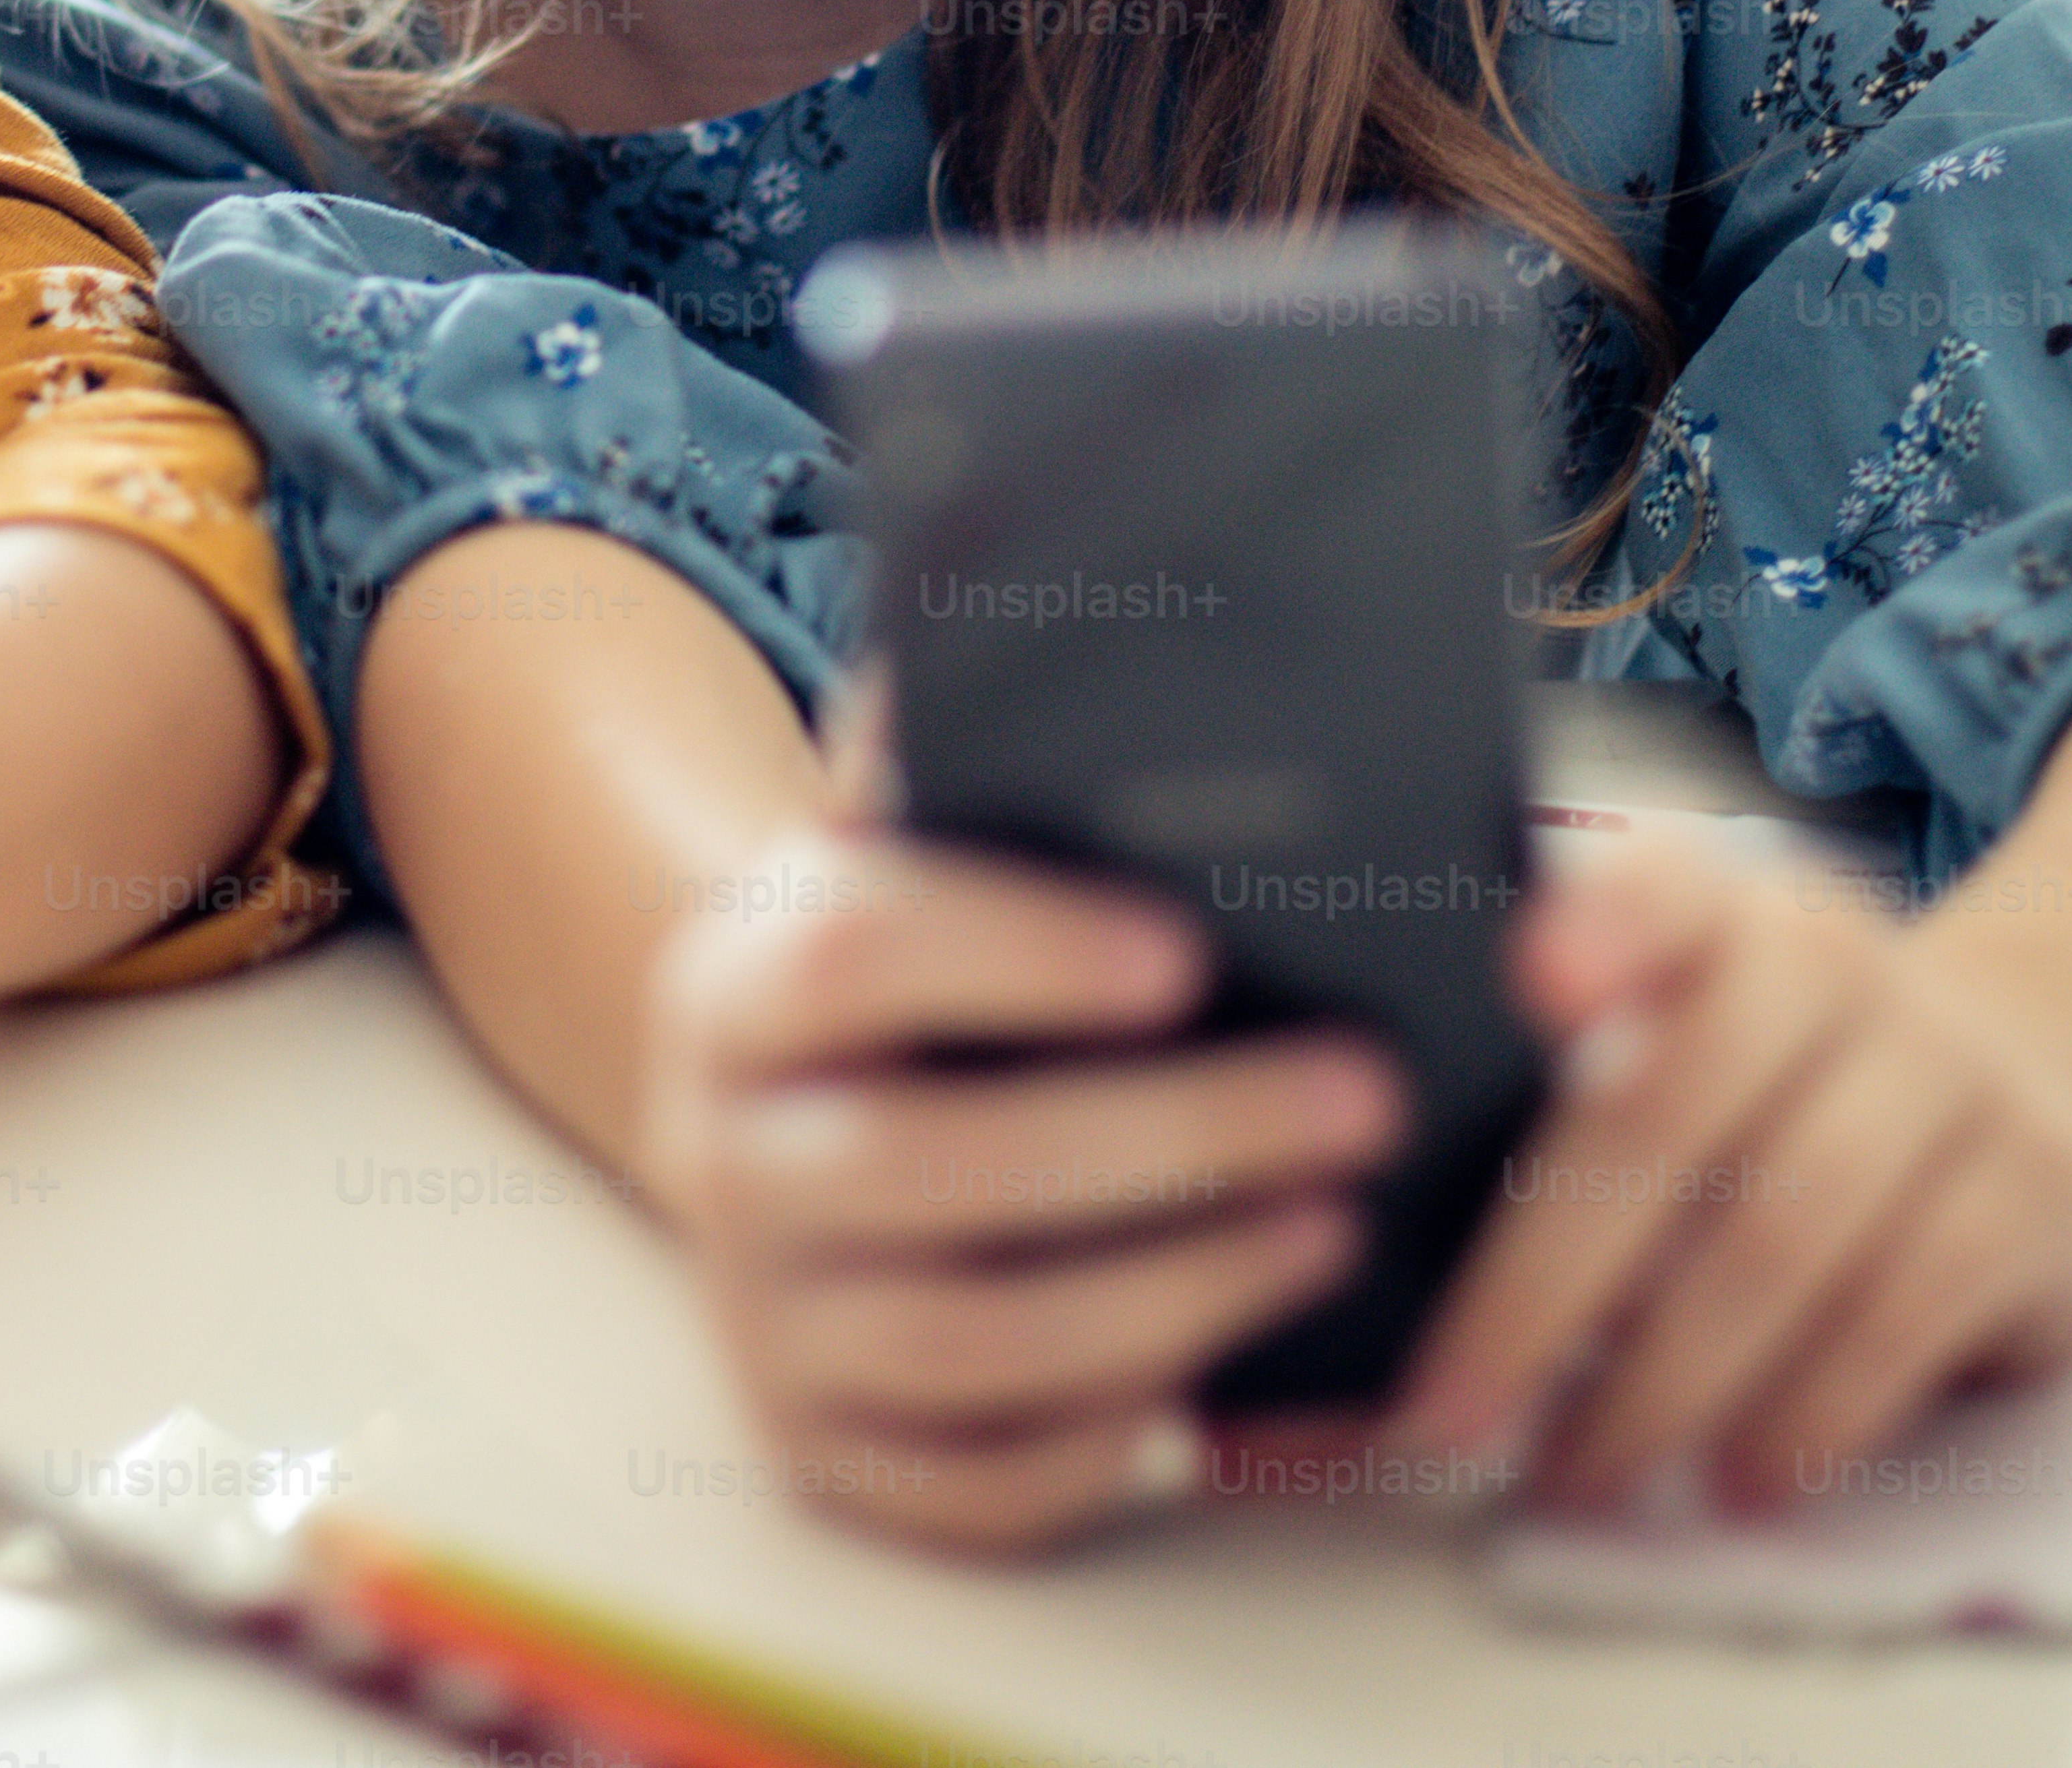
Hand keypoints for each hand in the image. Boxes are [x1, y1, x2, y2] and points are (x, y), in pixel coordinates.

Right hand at [629, 814, 1409, 1554]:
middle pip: (933, 1165)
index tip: (1187, 951)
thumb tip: (1056, 588)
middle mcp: (715, 1161)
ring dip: (1179, 1289)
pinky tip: (1232, 1364)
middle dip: (1171, 1139)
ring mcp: (763, 1328)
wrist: (773, 1126)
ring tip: (1335, 1225)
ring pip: (973, 1338)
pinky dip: (1116, 1436)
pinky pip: (977, 1484)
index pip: (852, 956)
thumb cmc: (897, 970)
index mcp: (728, 985)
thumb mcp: (890, 851)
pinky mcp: (826, 1458)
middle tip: (1356, 1098)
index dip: (1018, 952)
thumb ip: (955, 753)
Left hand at [1383, 824, 2071, 1513]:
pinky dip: (1808, 1415)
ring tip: (1577, 1474)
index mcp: (1726, 915)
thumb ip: (1559, 1094)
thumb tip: (1368, 1235)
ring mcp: (1952, 1072)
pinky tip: (1742, 1482)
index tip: (1531, 977)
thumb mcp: (1696, 1038)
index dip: (1604, 924)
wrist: (2057, 1087)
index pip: (1662, 890)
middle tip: (1449, 1411)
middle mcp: (1839, 966)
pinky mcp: (2037, 1191)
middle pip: (1670, 1116)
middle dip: (1538, 1286)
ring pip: (1780, 1239)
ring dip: (1660, 1385)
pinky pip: (1904, 1315)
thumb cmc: (1796, 1092)